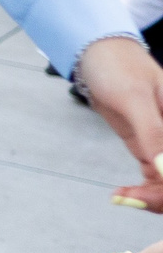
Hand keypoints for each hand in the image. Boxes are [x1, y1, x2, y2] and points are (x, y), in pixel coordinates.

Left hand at [77, 35, 162, 183]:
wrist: (95, 54)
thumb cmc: (118, 66)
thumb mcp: (134, 97)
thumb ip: (154, 133)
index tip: (152, 191)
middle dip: (161, 196)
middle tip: (130, 196)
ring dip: (152, 198)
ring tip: (122, 196)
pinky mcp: (151, 149)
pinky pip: (156, 180)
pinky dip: (143, 191)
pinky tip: (122, 194)